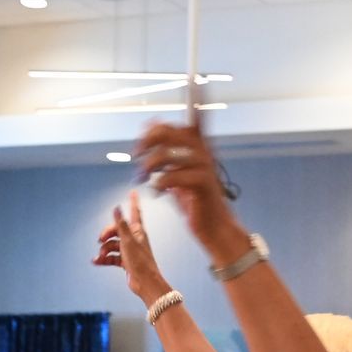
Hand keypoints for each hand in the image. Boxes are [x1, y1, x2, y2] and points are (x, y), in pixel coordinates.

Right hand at [93, 191, 171, 303]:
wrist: (145, 283)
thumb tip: (117, 208)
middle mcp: (134, 239)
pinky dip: (104, 259)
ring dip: (104, 249)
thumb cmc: (141, 262)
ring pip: (112, 244)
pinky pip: (111, 257)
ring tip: (100, 256)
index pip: (135, 212)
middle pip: (116, 230)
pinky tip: (96, 261)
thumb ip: (121, 225)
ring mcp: (129, 250)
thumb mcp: (128, 241)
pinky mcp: (125, 261)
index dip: (133, 201)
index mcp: (138, 231)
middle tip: (100, 239)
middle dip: (106, 234)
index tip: (133, 191)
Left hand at [133, 122, 244, 259]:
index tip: (140, 146)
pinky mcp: (202, 181)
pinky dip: (159, 185)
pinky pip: (172, 176)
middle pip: (166, 133)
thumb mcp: (177, 174)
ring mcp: (203, 164)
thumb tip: (145, 143)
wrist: (214, 225)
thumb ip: (164, 158)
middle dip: (145, 144)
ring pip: (166, 154)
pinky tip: (158, 192)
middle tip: (136, 157)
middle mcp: (201, 149)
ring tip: (144, 178)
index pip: (168, 126)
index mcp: (196, 144)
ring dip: (149, 166)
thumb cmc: (195, 201)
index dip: (150, 131)